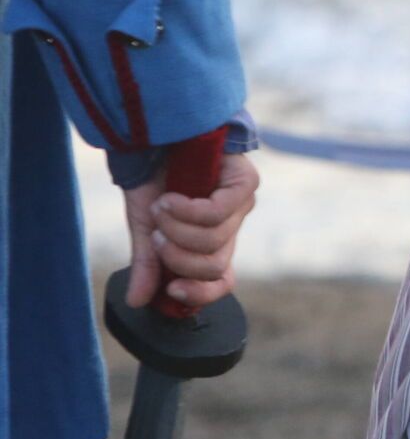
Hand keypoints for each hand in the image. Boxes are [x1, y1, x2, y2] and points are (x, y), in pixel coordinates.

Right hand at [123, 151, 259, 308]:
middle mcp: (232, 227)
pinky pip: (217, 212)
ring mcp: (242, 205)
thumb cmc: (152, 181)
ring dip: (177, 229)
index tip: (171, 289)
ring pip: (214, 240)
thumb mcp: (145, 227)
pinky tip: (170, 199)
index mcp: (211, 243)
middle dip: (178, 257)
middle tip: (157, 236)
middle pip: (216, 265)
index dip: (201, 293)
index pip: (222, 281)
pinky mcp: (245, 183)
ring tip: (161, 208)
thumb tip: (137, 301)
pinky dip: (186, 210)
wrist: (155, 137)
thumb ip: (147, 263)